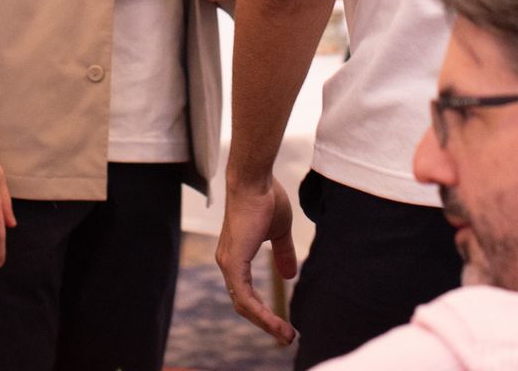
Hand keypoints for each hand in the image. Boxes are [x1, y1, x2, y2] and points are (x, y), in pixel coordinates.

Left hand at [216, 177, 296, 344]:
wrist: (256, 181)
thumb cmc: (266, 199)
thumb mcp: (279, 232)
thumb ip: (283, 253)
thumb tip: (289, 274)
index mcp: (236, 257)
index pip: (246, 293)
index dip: (263, 310)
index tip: (282, 323)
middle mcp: (228, 263)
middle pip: (243, 304)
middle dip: (265, 323)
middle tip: (286, 336)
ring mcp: (229, 263)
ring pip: (244, 304)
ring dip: (265, 322)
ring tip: (285, 334)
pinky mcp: (234, 262)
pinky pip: (244, 296)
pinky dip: (259, 312)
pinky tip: (274, 322)